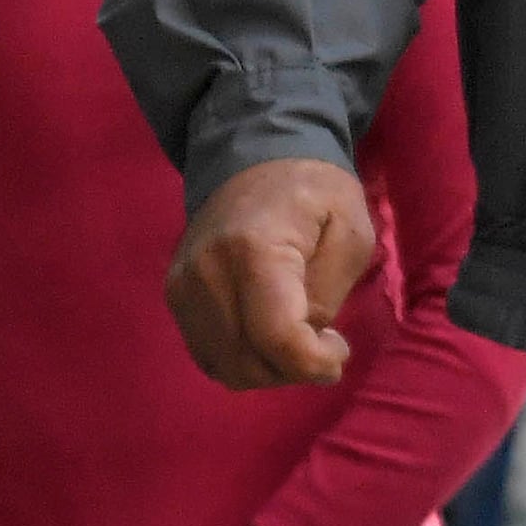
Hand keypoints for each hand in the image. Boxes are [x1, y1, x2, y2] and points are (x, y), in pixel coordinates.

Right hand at [167, 159, 373, 390]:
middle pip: (249, 364)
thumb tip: (303, 340)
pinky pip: (209, 355)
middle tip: (322, 341)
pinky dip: (243, 360)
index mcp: (253, 250)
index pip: (278, 340)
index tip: (339, 347)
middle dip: (294, 369)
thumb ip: (329, 294)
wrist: (253, 156)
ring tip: (295, 336)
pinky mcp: (174, 295)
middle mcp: (206, 273)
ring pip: (226, 368)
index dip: (315, 363)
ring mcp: (183, 287)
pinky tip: (267, 335)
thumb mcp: (350, 232)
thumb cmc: (312, 191)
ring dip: (269, 370)